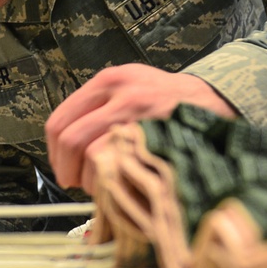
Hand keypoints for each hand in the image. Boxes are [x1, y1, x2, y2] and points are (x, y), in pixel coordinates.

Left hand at [45, 63, 236, 190]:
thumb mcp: (131, 86)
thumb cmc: (168, 100)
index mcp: (108, 81)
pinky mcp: (155, 133)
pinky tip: (121, 185)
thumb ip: (99, 108)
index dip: (54, 152)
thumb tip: (67, 148)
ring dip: (91, 180)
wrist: (213, 101)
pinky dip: (113, 182)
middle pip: (71, 139)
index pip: (60, 120)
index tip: (61, 167)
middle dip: (66, 170)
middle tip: (74, 183)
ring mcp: (139, 114)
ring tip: (101, 186)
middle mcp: (120, 92)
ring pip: (93, 155)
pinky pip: (120, 164)